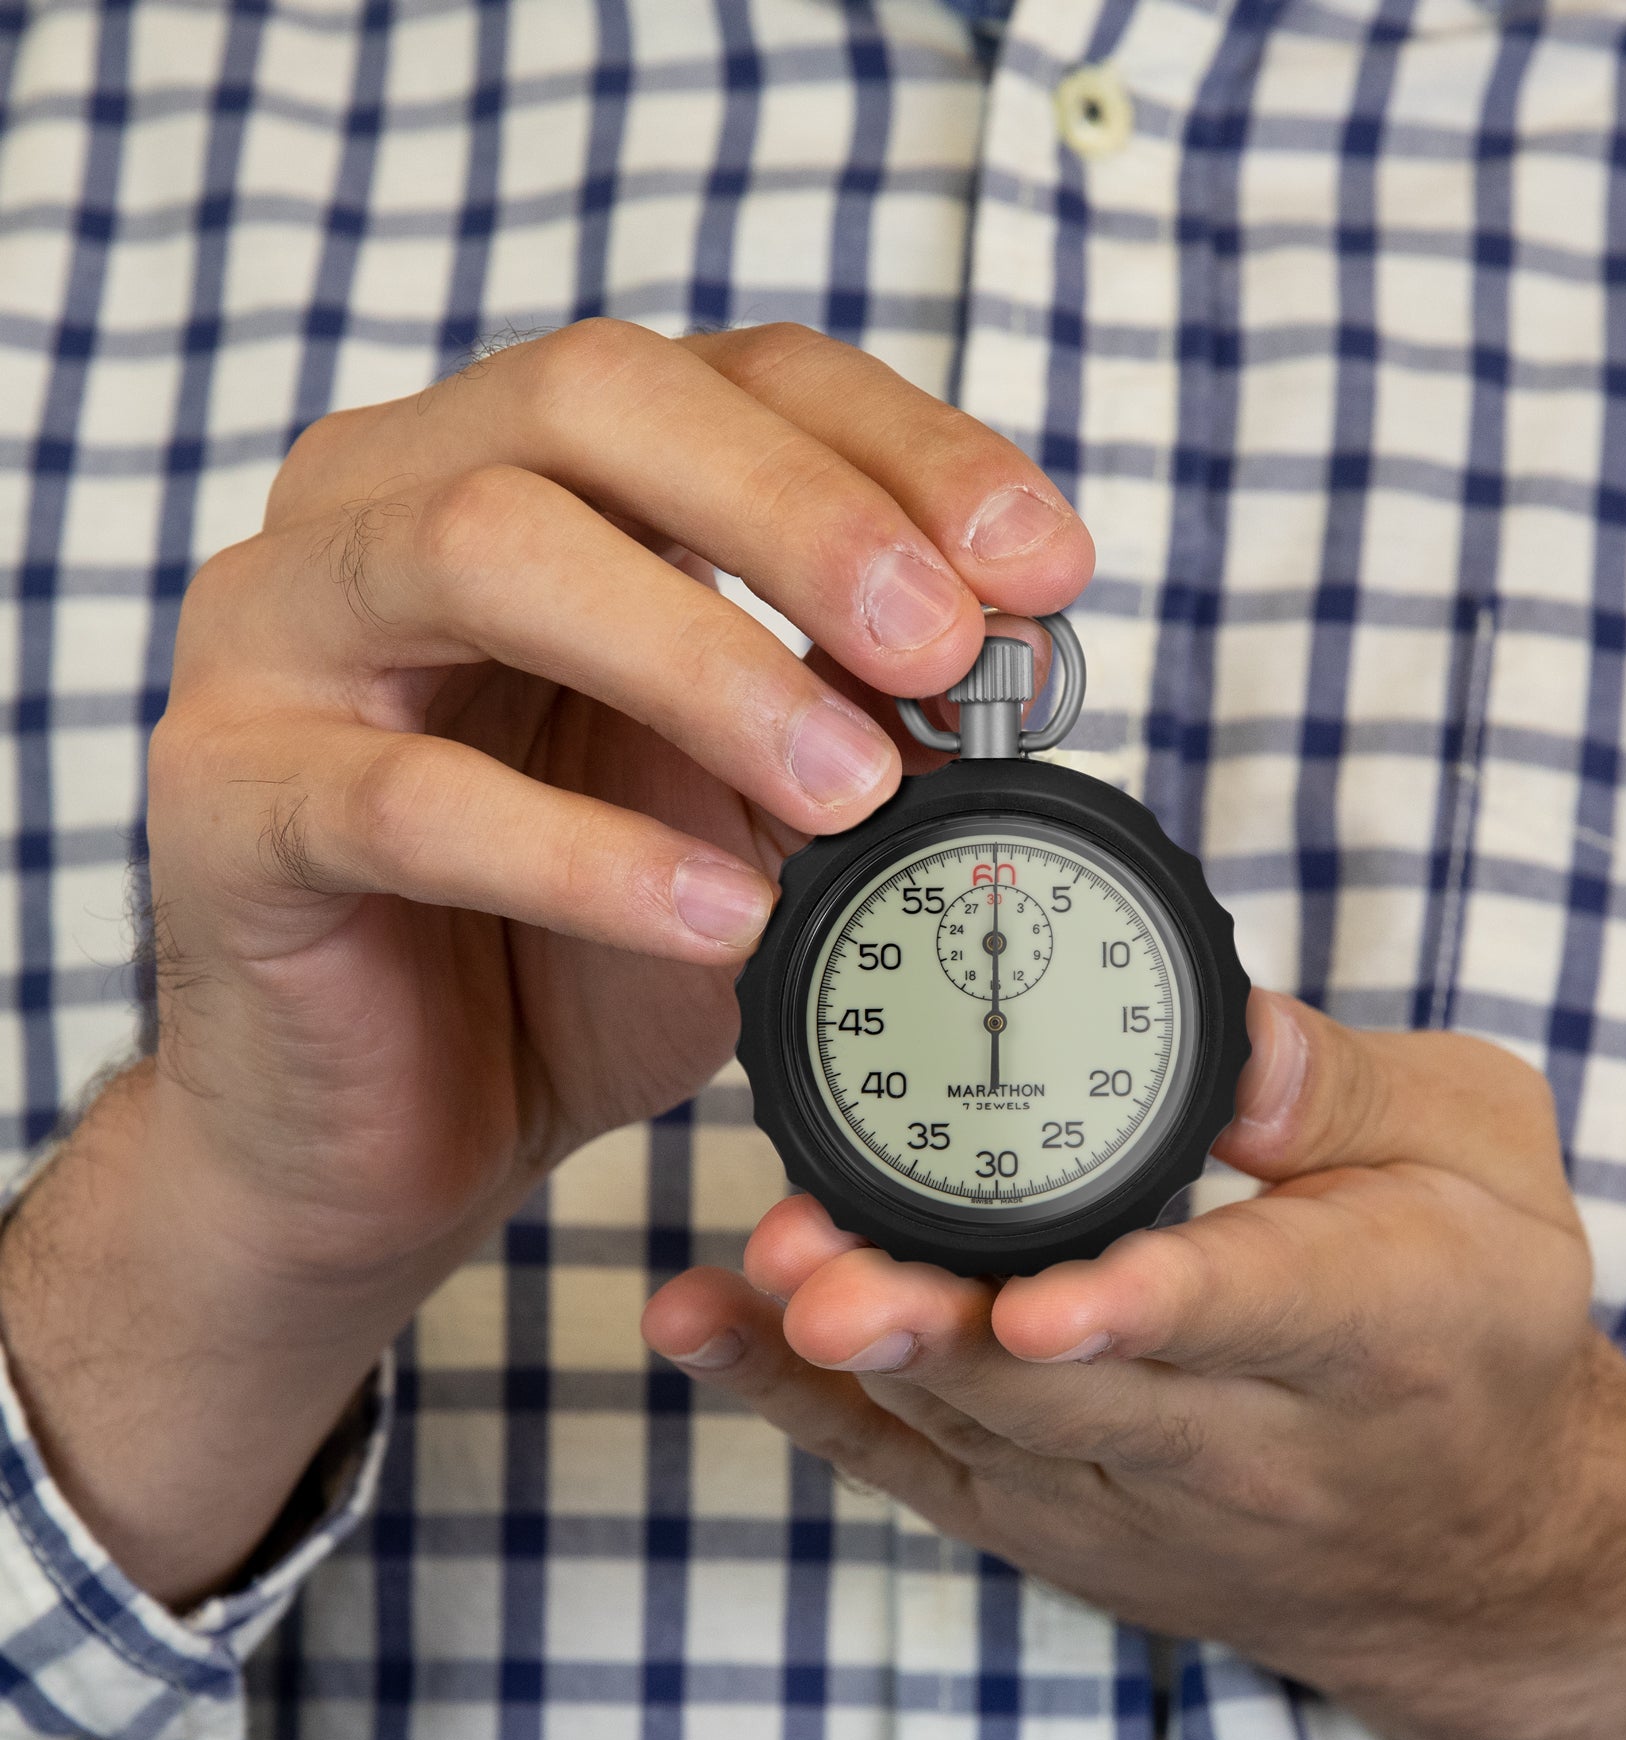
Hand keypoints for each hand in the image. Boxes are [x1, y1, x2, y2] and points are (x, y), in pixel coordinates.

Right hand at [0, 320, 1090, 1601]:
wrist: (390, 1128)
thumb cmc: (566, 948)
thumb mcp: (748, 814)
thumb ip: (850, 714)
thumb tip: (1010, 655)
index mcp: (522, 469)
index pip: (726, 373)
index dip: (901, 447)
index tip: (1045, 566)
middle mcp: (382, 503)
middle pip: (593, 397)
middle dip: (802, 516)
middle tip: (948, 646)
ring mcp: (280, 636)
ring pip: (484, 548)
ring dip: (706, 664)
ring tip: (854, 795)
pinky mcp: (226, 802)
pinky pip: (406, 795)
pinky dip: (587, 857)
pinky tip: (723, 924)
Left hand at [644, 990, 1625, 1739]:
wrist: (1486, 1555)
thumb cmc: (1483, 1321)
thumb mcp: (1488, 1160)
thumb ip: (1355, 1087)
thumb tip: (1227, 1031)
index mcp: (1375, 1326)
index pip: (1254, 1314)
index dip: (1142, 1306)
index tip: (1042, 1299)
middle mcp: (1247, 1443)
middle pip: (1069, 1393)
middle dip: (939, 1330)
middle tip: (819, 1270)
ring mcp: (1137, 1500)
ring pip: (977, 1434)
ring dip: (854, 1357)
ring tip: (753, 1277)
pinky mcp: (1059, 1524)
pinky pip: (920, 1474)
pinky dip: (804, 1405)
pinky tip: (705, 1325)